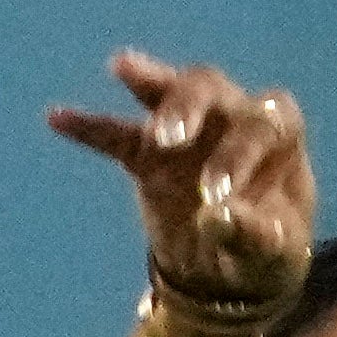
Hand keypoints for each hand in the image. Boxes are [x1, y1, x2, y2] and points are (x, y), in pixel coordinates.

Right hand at [49, 50, 310, 323]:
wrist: (231, 270)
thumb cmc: (265, 254)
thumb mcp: (269, 257)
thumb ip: (252, 236)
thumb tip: (217, 217)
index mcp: (278, 137)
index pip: (264, 124)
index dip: (239, 152)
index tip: (214, 196)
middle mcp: (235, 117)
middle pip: (213, 87)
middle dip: (189, 106)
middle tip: (167, 140)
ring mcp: (192, 129)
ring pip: (174, 91)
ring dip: (149, 83)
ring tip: (122, 67)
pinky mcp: (150, 152)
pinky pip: (120, 135)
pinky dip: (91, 127)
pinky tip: (58, 118)